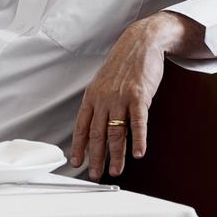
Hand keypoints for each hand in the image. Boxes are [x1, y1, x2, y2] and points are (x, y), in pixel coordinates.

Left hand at [70, 11, 199, 178]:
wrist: (140, 42)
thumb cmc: (123, 64)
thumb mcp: (104, 82)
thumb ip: (100, 103)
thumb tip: (98, 125)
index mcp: (92, 96)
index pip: (81, 126)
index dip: (78, 146)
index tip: (76, 163)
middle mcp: (103, 98)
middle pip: (97, 134)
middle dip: (95, 157)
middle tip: (96, 174)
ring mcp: (121, 97)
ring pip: (116, 133)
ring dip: (115, 155)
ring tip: (115, 171)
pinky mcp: (139, 95)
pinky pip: (138, 122)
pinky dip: (138, 139)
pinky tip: (139, 153)